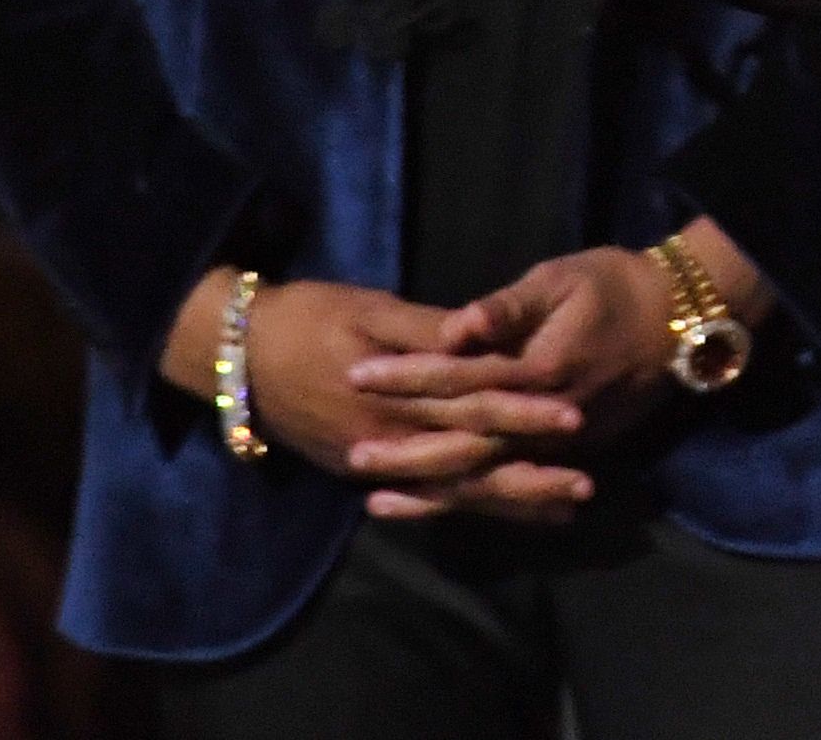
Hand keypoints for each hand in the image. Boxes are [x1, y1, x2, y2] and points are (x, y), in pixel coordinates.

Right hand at [157, 271, 582, 502]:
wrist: (235, 353)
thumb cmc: (308, 318)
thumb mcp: (372, 310)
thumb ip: (429, 332)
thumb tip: (483, 340)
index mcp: (394, 398)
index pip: (472, 410)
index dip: (524, 414)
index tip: (574, 417)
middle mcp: (385, 442)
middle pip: (468, 465)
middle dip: (528, 476)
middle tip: (585, 487)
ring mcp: (370, 462)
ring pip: (449, 491)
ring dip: (506, 500)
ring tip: (562, 508)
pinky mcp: (358, 468)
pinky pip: (419, 495)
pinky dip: (462, 505)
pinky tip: (502, 511)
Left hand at [340, 246, 677, 522]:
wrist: (680, 320)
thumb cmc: (615, 286)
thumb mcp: (562, 280)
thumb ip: (508, 308)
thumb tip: (454, 328)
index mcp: (539, 369)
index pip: (459, 376)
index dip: (407, 375)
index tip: (356, 373)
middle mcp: (546, 418)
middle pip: (466, 443)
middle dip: (407, 452)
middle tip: (352, 456)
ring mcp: (560, 442)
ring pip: (488, 476)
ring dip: (433, 490)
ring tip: (377, 501)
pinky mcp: (571, 451)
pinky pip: (514, 482)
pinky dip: (475, 498)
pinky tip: (438, 506)